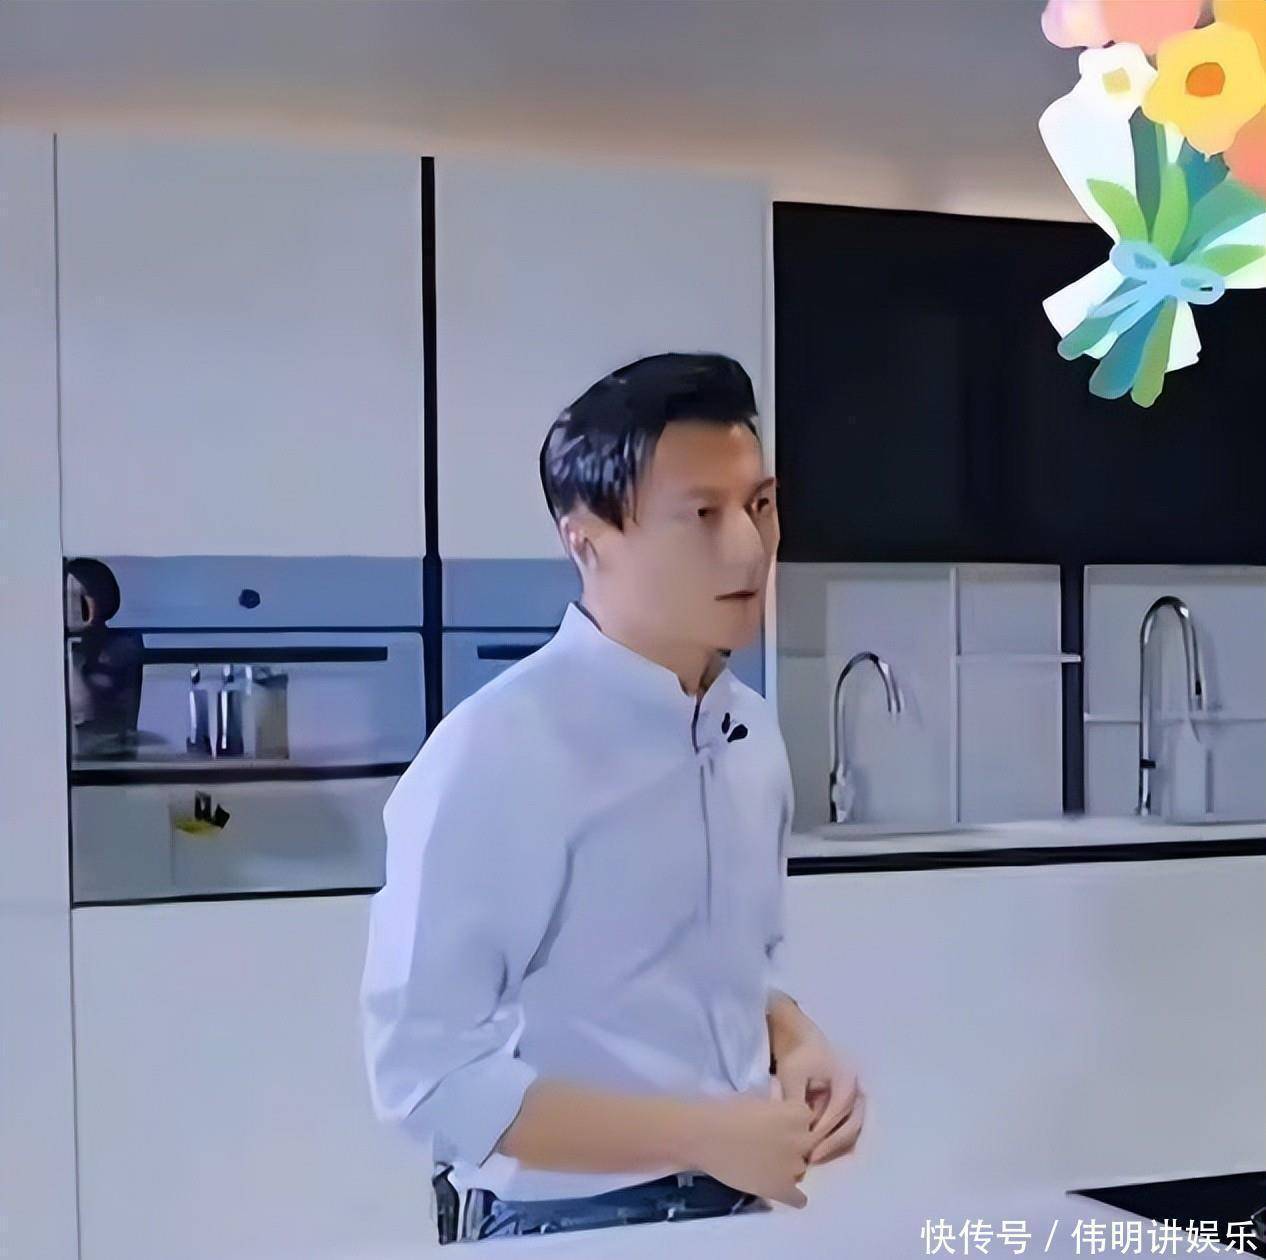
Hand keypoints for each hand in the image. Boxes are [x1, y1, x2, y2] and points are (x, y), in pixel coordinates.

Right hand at [685, 1092, 816, 1207]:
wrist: (704, 1135)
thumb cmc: (726, 1110)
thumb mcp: (759, 1098)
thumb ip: (778, 1105)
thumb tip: (782, 1101)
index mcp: (798, 1113)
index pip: (808, 1119)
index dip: (792, 1122)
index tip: (778, 1124)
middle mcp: (802, 1140)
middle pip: (808, 1145)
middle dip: (793, 1145)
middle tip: (770, 1144)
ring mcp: (794, 1167)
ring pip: (801, 1170)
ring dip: (788, 1168)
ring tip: (765, 1165)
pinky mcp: (781, 1190)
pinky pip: (798, 1199)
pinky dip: (790, 1195)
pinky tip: (775, 1186)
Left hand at [771, 1020, 865, 1165]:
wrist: (802, 1043)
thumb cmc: (798, 1057)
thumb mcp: (792, 1075)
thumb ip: (795, 1100)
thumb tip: (799, 1129)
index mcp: (846, 1079)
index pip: (839, 1110)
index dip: (824, 1129)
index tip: (808, 1146)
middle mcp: (857, 1091)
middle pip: (853, 1124)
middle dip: (833, 1143)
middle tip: (812, 1158)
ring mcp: (856, 1100)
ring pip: (852, 1129)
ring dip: (835, 1145)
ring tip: (813, 1158)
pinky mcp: (850, 1108)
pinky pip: (847, 1128)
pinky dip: (835, 1141)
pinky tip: (819, 1151)